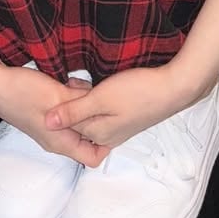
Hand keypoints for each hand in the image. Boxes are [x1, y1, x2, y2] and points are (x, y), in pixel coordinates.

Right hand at [0, 63, 111, 167]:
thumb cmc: (24, 92)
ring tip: (79, 86)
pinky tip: (68, 83)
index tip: (111, 119)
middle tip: (96, 97)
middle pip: (86, 138)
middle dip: (95, 117)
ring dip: (83, 105)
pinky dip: (72, 100)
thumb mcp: (59, 97)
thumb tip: (105, 109)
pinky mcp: (45, 114)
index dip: (107, 143)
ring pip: (77, 122)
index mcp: (61, 143)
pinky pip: (67, 113)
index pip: (93, 158)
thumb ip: (82, 105)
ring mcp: (50, 127)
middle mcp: (56, 140)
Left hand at [44, 65, 212, 151]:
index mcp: (98, 134)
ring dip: (83, 98)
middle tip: (73, 81)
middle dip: (71, 102)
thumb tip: (46, 123)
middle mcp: (107, 136)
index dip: (61, 103)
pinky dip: (95, 99)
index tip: (60, 85)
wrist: (172, 88)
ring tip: (84, 81)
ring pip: (90, 114)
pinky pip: (102, 111)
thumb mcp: (101, 98)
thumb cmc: (137, 92)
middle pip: (79, 121)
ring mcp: (118, 128)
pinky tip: (97, 86)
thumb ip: (73, 111)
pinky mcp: (126, 117)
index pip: (67, 124)